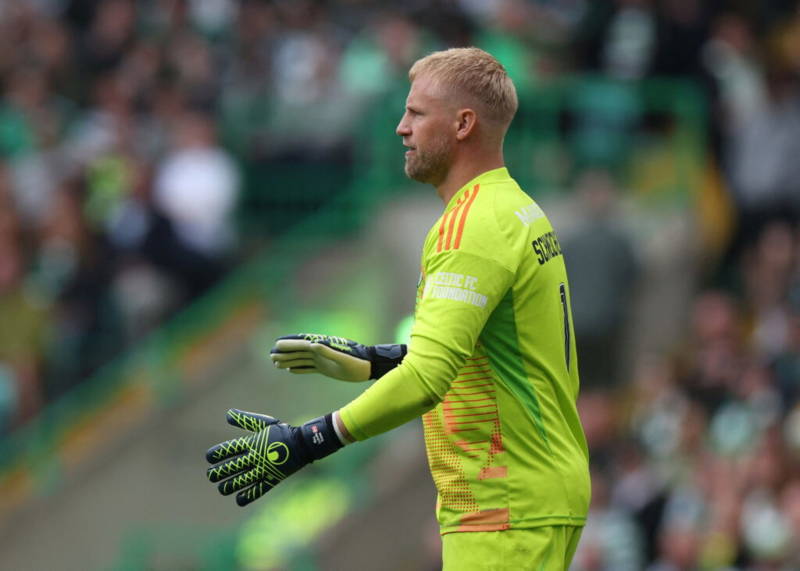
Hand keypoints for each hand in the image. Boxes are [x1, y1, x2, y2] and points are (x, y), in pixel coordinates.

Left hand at [206, 408, 341, 505]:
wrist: (304, 444)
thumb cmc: (282, 432)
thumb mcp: (264, 423)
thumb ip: (245, 420)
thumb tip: (228, 414)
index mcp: (252, 443)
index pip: (227, 450)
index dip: (215, 455)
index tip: (210, 458)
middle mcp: (255, 457)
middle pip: (230, 468)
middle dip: (217, 473)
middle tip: (211, 475)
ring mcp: (263, 470)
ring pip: (240, 482)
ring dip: (227, 486)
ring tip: (222, 488)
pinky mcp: (272, 480)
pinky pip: (257, 491)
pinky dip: (246, 496)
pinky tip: (238, 498)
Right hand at [270, 333, 406, 381]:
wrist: (369, 367)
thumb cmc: (359, 363)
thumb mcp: (344, 359)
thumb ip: (328, 352)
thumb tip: (312, 344)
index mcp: (324, 347)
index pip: (303, 344)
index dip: (289, 344)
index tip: (276, 345)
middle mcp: (321, 352)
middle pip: (299, 352)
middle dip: (285, 353)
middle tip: (270, 355)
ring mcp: (323, 360)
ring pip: (302, 360)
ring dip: (289, 360)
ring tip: (275, 363)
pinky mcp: (326, 368)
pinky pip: (309, 368)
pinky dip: (299, 368)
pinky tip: (290, 370)